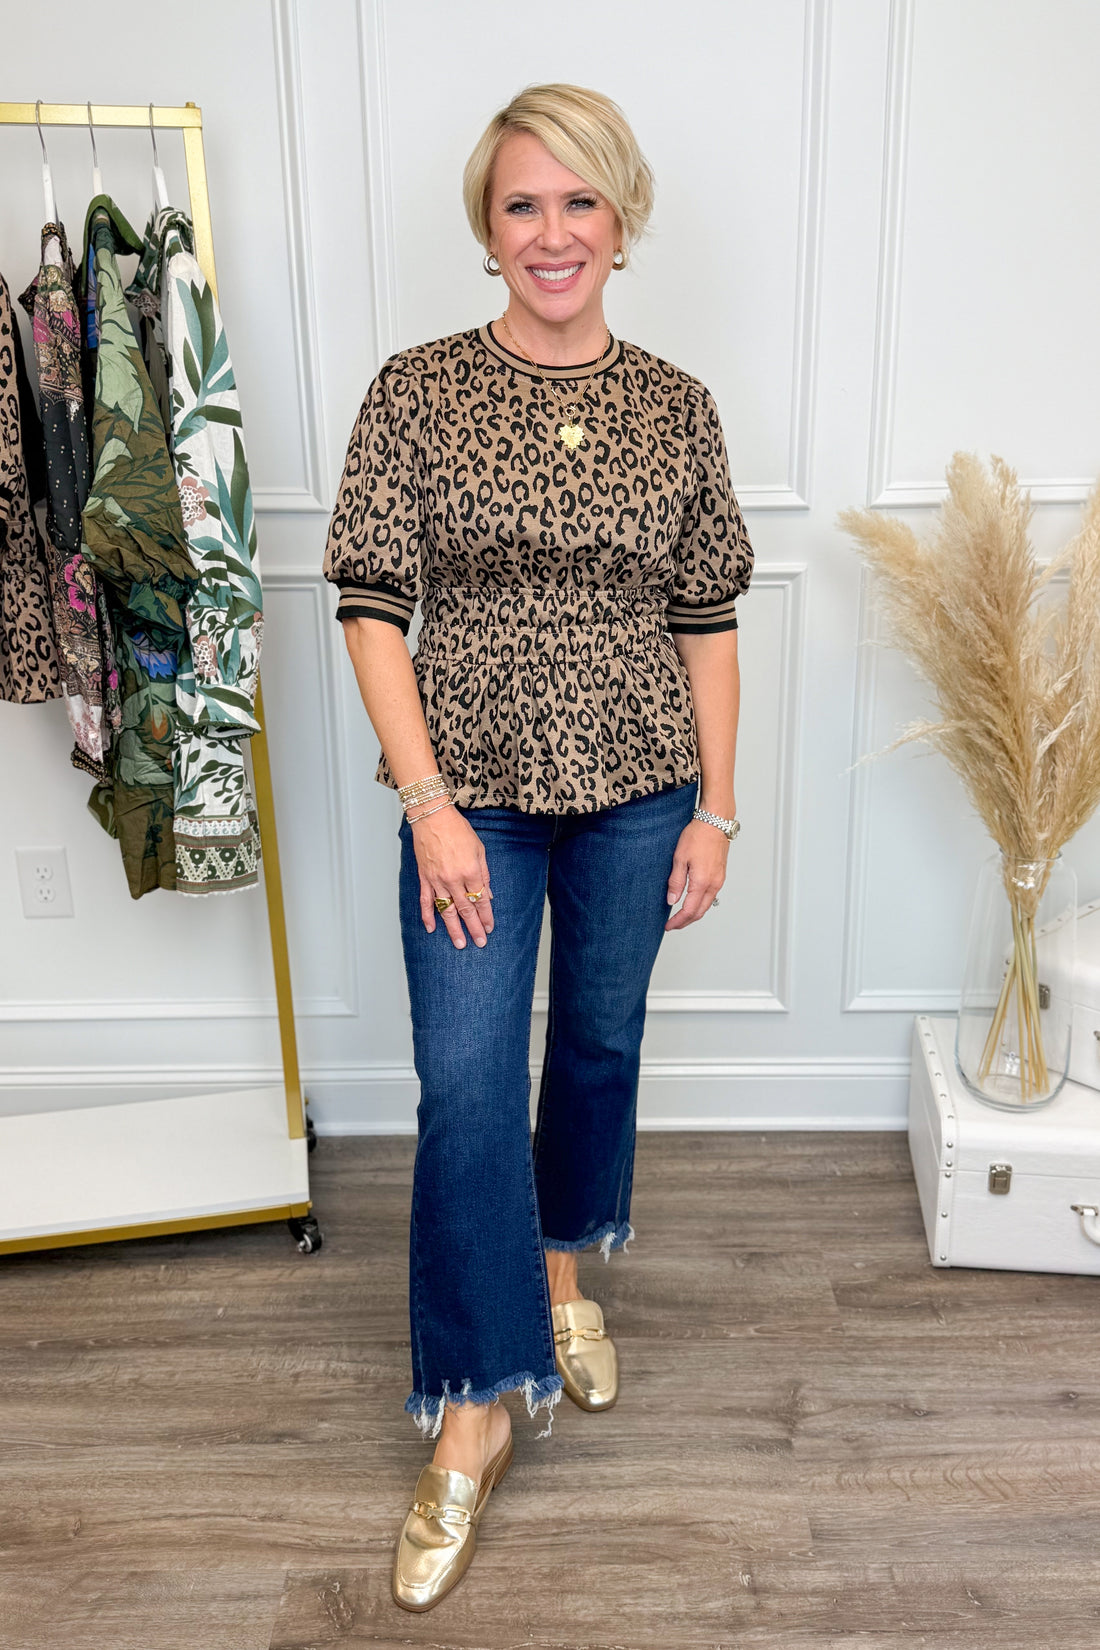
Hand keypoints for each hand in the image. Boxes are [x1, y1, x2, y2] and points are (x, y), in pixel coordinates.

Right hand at [410, 805, 493, 948]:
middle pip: (466, 909)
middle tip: (479, 942)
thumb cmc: (457, 829)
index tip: (490, 928)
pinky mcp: (424, 878)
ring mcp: (437, 880)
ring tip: (460, 943)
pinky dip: (428, 916)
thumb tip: (487, 894)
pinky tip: (431, 929)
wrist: (432, 817)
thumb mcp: (479, 849)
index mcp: (470, 871)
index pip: (481, 900)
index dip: (486, 916)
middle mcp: (453, 879)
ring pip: (447, 910)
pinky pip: (426, 901)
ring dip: (454, 928)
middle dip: (474, 928)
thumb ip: (483, 874)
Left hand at [665, 818, 728, 929]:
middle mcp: (714, 884)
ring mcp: (719, 880)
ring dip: (694, 914)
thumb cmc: (698, 836)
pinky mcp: (720, 875)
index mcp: (702, 882)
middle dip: (686, 921)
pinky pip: (711, 896)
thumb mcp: (680, 858)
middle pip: (700, 912)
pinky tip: (692, 902)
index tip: (668, 926)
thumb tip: (672, 900)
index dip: (678, 921)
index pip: (689, 910)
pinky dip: (701, 904)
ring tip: (680, 916)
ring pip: (707, 905)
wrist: (715, 822)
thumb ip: (676, 882)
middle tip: (673, 925)